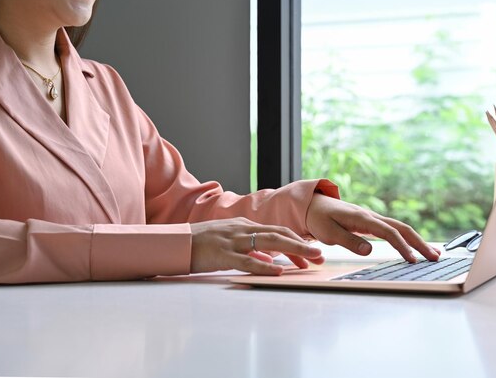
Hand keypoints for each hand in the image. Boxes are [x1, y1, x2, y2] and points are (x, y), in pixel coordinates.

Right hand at [190, 217, 324, 274]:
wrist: (176, 243)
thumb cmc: (202, 244)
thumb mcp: (230, 243)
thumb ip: (251, 250)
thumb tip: (271, 260)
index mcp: (245, 226)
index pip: (277, 231)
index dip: (296, 241)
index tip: (311, 253)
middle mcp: (242, 229)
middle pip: (278, 234)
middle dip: (302, 245)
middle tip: (319, 256)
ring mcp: (232, 241)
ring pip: (268, 243)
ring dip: (292, 251)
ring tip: (308, 261)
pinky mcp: (222, 254)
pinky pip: (247, 260)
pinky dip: (264, 265)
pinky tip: (278, 270)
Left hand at [306, 194, 440, 262]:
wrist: (313, 204)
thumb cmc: (319, 219)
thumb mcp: (328, 232)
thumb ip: (348, 241)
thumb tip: (369, 250)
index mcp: (362, 218)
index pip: (388, 232)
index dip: (402, 246)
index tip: (413, 260)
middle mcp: (371, 216)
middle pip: (402, 228)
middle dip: (420, 242)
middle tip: (436, 257)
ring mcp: (372, 219)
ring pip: (400, 228)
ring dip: (417, 241)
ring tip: (434, 254)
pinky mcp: (371, 223)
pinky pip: (393, 230)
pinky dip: (407, 238)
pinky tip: (414, 248)